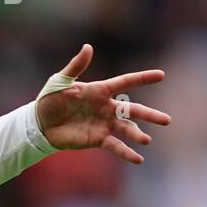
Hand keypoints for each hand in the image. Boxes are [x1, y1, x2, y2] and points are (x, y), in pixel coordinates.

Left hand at [35, 43, 170, 163]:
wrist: (39, 124)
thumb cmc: (50, 99)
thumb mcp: (60, 81)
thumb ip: (76, 66)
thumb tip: (88, 47)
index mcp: (100, 90)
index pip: (125, 82)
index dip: (142, 79)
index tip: (161, 75)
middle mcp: (106, 107)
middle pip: (132, 110)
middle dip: (149, 115)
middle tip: (167, 120)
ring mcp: (103, 124)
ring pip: (126, 129)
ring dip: (137, 134)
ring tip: (147, 140)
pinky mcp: (97, 139)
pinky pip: (115, 146)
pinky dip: (126, 153)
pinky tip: (138, 159)